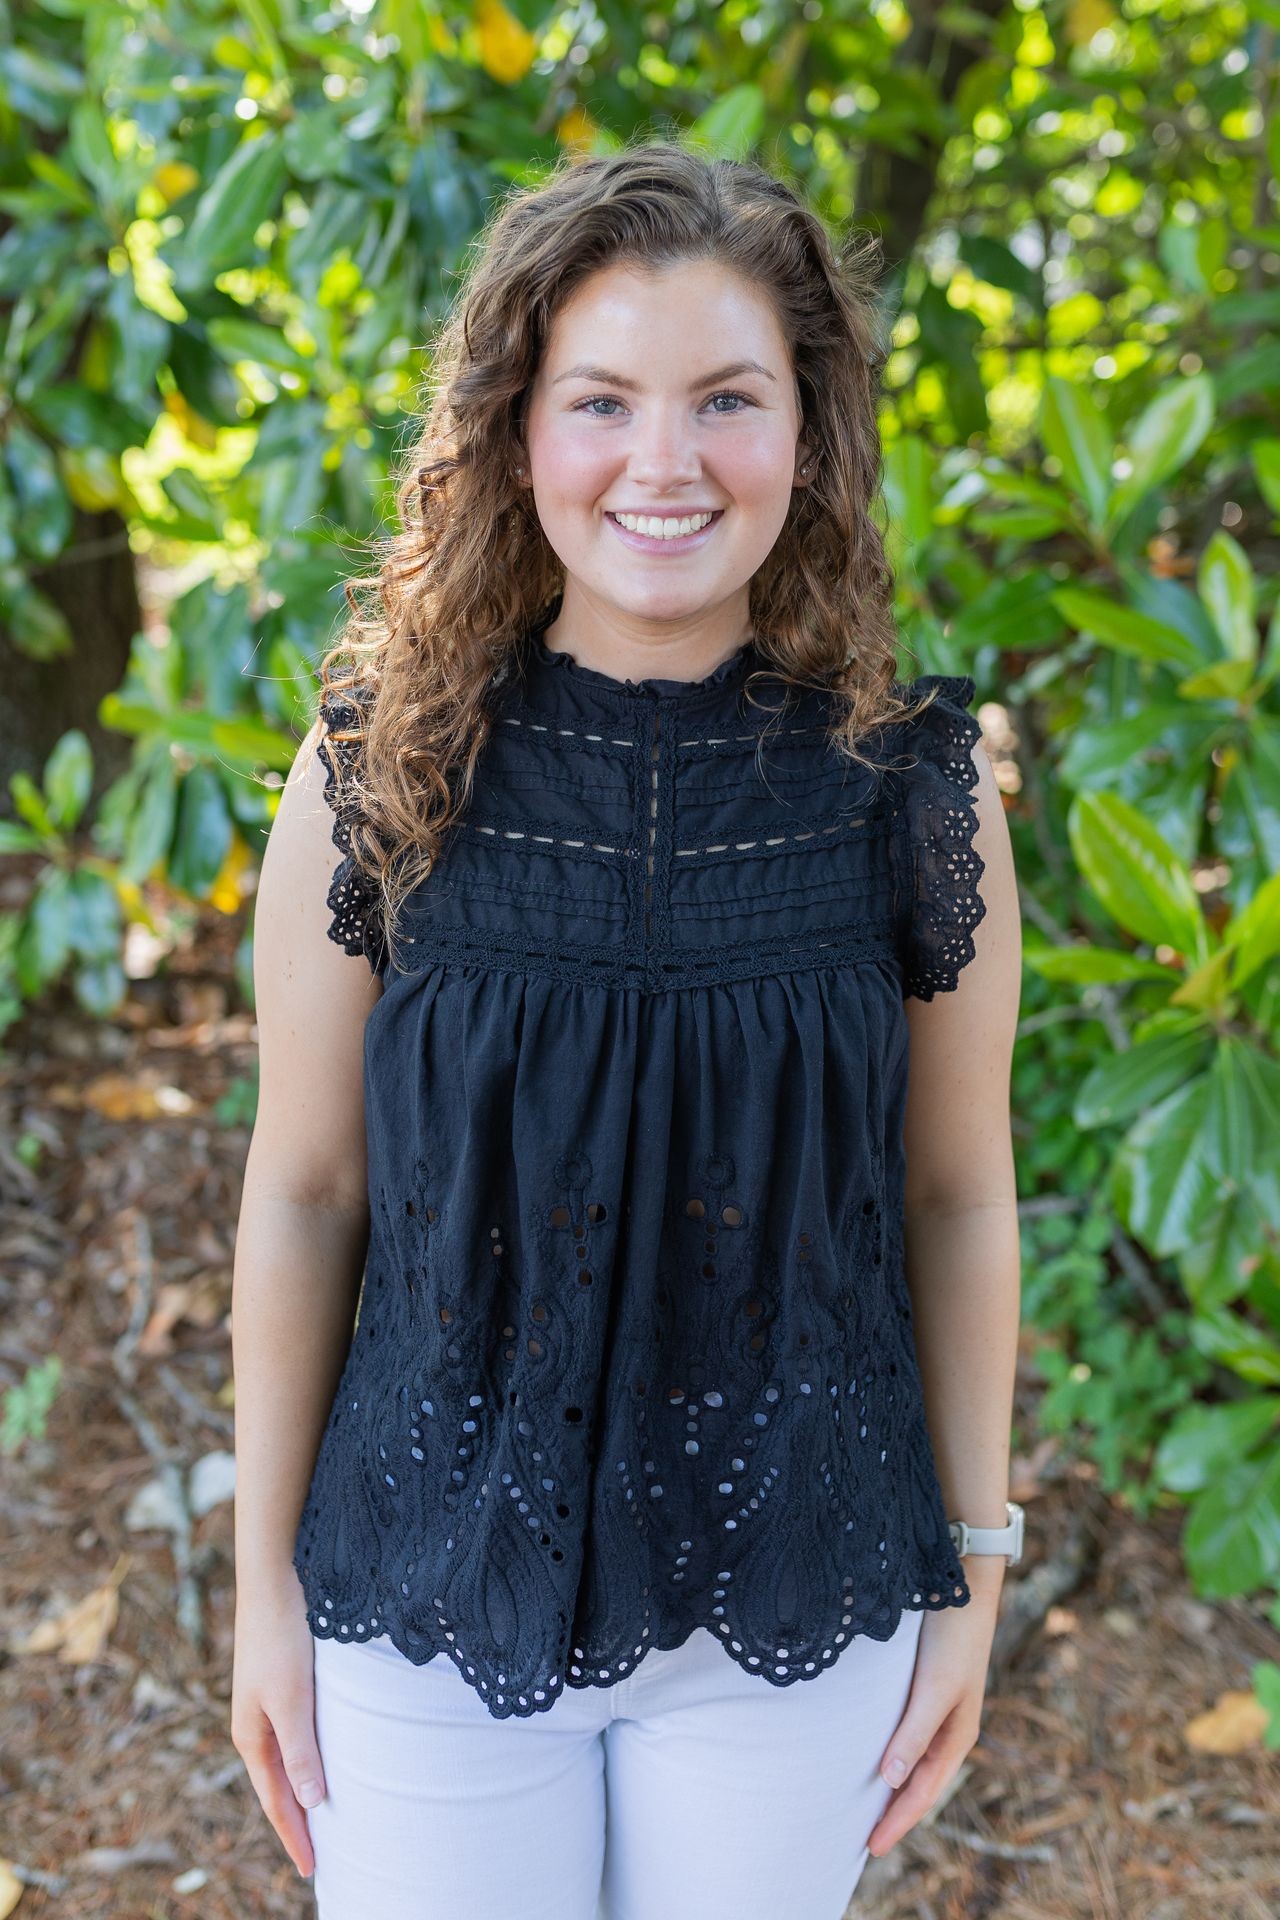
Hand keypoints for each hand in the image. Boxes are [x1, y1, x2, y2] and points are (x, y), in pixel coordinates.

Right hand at [230, 1571, 324, 1879]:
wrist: (273, 1577)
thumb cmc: (282, 1635)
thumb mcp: (292, 1697)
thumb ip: (300, 1750)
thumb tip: (310, 1803)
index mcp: (253, 1737)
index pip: (277, 1801)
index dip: (295, 1836)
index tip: (312, 1871)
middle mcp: (256, 1726)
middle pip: (278, 1787)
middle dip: (296, 1824)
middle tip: (319, 1859)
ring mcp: (266, 1705)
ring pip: (286, 1763)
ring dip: (301, 1793)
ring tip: (321, 1821)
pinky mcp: (281, 1684)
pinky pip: (294, 1737)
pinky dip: (306, 1760)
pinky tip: (321, 1761)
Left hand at [866, 1565, 1002, 1858]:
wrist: (962, 1580)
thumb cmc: (952, 1636)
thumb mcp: (934, 1688)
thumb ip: (914, 1734)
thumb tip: (890, 1780)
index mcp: (957, 1735)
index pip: (922, 1793)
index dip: (897, 1821)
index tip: (869, 1849)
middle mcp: (949, 1726)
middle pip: (919, 1783)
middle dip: (895, 1814)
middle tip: (864, 1843)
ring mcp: (939, 1707)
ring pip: (914, 1761)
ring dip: (893, 1787)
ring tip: (867, 1810)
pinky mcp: (926, 1685)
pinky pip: (908, 1735)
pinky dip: (893, 1755)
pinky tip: (875, 1756)